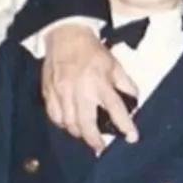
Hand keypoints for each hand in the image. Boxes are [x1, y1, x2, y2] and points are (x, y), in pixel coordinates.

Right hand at [42, 23, 138, 153]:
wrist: (66, 35)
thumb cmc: (92, 51)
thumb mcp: (114, 64)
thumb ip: (125, 84)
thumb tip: (134, 102)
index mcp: (99, 81)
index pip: (115, 109)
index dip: (125, 126)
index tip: (132, 138)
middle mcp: (80, 90)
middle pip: (86, 125)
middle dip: (95, 140)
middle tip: (101, 146)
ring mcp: (61, 93)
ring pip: (69, 124)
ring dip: (79, 133)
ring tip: (87, 134)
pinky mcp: (48, 93)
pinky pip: (54, 117)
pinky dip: (63, 124)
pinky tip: (70, 123)